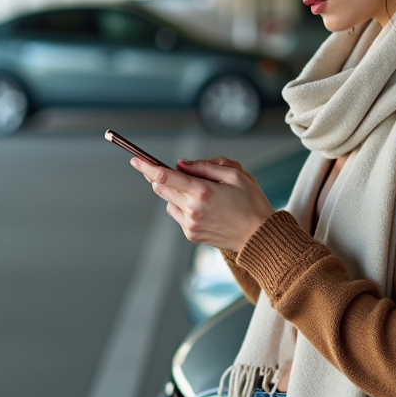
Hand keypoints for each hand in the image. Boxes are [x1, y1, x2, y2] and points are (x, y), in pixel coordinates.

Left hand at [130, 156, 273, 251]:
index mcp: (202, 192)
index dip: (147, 167)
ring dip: (174, 192)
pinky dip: (182, 206)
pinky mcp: (191, 234)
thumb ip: (205, 167)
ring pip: (168, 201)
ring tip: (199, 192)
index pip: (164, 177)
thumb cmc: (252, 203)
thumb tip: (181, 164)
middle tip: (167, 170)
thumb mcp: (235, 175)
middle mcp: (192, 209)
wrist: (260, 237)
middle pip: (161, 189)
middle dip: (159, 177)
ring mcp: (190, 224)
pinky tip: (203, 206)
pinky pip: (177, 214)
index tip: (135, 160)